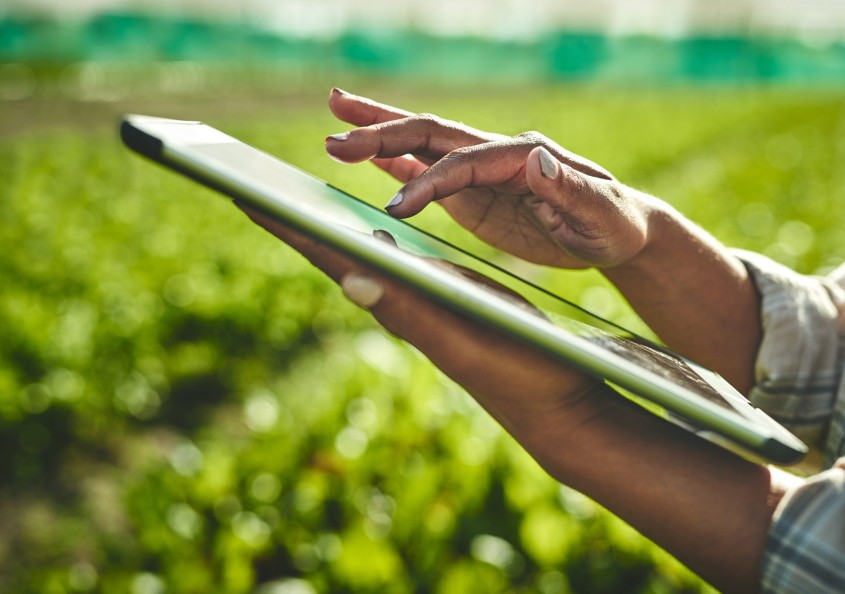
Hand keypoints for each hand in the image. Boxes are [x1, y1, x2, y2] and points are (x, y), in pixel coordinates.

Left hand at [236, 204, 606, 448]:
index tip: (240, 191)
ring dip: (328, 227)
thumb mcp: (465, 336)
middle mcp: (402, 303)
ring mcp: (424, 303)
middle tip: (252, 183)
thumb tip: (352, 279)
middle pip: (336, 254)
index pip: (331, 258)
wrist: (557, 405)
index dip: (287, 226)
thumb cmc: (520, 370)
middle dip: (296, 220)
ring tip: (295, 198)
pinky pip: (399, 262)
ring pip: (363, 258)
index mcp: (400, 305)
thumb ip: (413, 309)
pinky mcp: (448, 302)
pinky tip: (372, 228)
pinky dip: (374, 237)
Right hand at [324, 88, 662, 268]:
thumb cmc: (615, 224)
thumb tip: (535, 156)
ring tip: (333, 131)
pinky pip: (431, 171)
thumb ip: (569, 188)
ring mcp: (484, 171)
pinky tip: (368, 157)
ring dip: (379, 136)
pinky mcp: (477, 191)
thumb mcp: (601, 212)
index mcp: (524, 156)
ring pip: (424, 145)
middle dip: (383, 132)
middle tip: (335, 133)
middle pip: (432, 134)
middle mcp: (498, 154)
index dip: (428, 181)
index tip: (396, 208)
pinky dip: (397, 163)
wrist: (618, 230)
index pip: (464, 163)